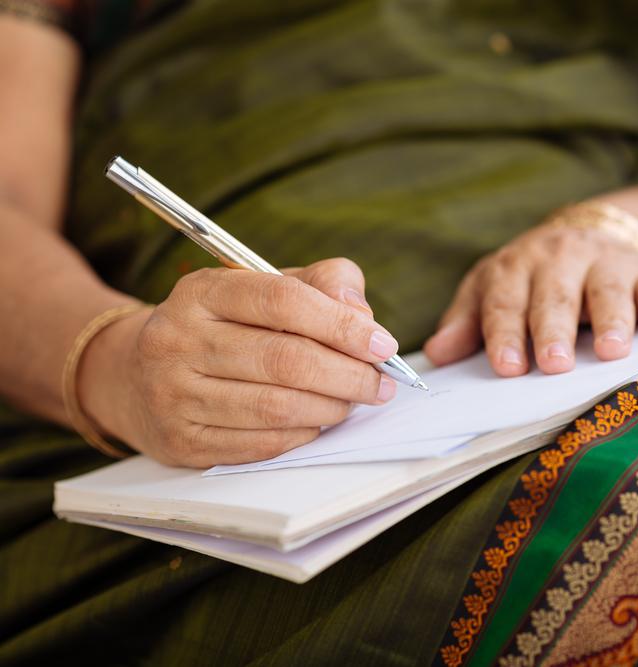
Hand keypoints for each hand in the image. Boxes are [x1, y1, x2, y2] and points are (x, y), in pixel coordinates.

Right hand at [77, 259, 398, 466]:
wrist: (134, 375)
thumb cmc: (223, 326)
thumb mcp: (263, 287)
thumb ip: (321, 285)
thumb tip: (362, 315)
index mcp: (202, 291)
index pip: (284, 300)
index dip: (342, 324)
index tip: (382, 343)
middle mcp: (178, 339)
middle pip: (285, 360)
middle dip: (348, 375)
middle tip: (381, 383)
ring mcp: (174, 394)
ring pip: (276, 407)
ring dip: (331, 408)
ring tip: (354, 401)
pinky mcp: (181, 440)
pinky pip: (260, 444)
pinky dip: (303, 436)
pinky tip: (318, 423)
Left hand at [422, 221, 637, 376]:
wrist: (580, 235)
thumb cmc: (529, 279)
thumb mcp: (492, 291)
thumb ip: (467, 322)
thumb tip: (436, 354)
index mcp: (515, 267)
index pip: (506, 304)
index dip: (505, 335)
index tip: (507, 367)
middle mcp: (559, 259)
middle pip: (555, 299)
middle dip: (553, 331)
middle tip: (553, 364)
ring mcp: (604, 262)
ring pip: (608, 292)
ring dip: (612, 320)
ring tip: (612, 350)